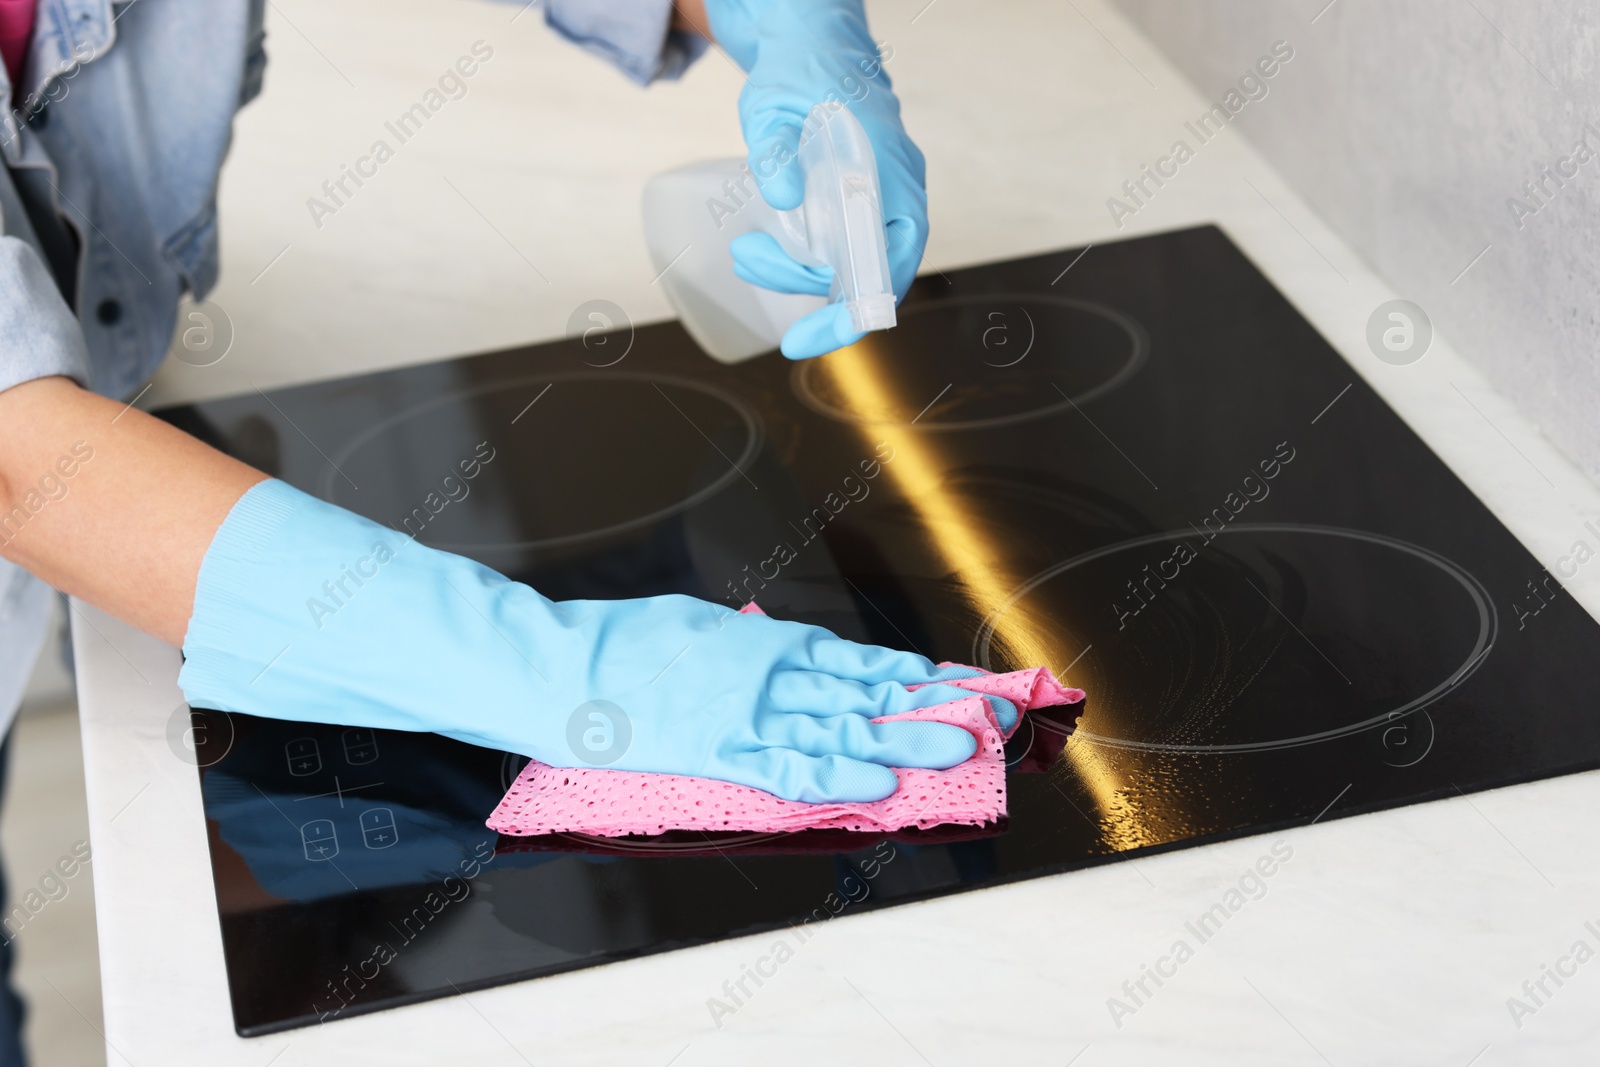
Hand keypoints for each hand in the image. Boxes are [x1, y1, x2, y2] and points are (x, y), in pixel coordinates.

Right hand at [180, 482, 1011, 803]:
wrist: (553, 666)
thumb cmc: (618, 646)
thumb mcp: (694, 627)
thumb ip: (747, 645)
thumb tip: (785, 655)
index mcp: (762, 640)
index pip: (856, 661)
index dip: (913, 676)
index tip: (962, 682)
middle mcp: (766, 668)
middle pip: (866, 689)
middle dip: (933, 700)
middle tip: (995, 710)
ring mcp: (744, 708)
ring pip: (841, 723)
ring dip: (904, 733)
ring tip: (963, 742)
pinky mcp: (715, 747)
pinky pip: (788, 765)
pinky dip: (837, 774)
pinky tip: (880, 782)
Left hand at [705, 0, 927, 359]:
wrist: (811, 41)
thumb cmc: (799, 68)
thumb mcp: (772, 105)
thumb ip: (777, 149)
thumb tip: (784, 197)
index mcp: (890, 172)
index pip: (887, 269)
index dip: (850, 315)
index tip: (804, 340)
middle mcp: (898, 191)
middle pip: (869, 277)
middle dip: (808, 290)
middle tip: (749, 262)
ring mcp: (885, 196)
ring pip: (853, 265)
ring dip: (798, 271)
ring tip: (747, 251)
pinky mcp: (864, 199)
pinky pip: (847, 249)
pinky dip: (809, 260)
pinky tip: (771, 249)